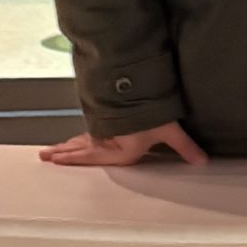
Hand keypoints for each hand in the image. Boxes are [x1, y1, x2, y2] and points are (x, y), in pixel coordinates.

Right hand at [40, 122, 207, 167]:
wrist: (132, 84)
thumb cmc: (150, 110)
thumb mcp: (169, 129)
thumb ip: (185, 146)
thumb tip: (202, 161)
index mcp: (120, 149)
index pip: (94, 158)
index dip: (77, 160)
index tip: (58, 160)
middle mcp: (106, 139)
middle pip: (81, 148)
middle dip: (64, 153)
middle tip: (44, 156)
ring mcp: (101, 124)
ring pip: (80, 137)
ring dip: (65, 144)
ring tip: (48, 150)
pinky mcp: (101, 112)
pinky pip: (85, 127)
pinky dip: (76, 133)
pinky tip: (73, 134)